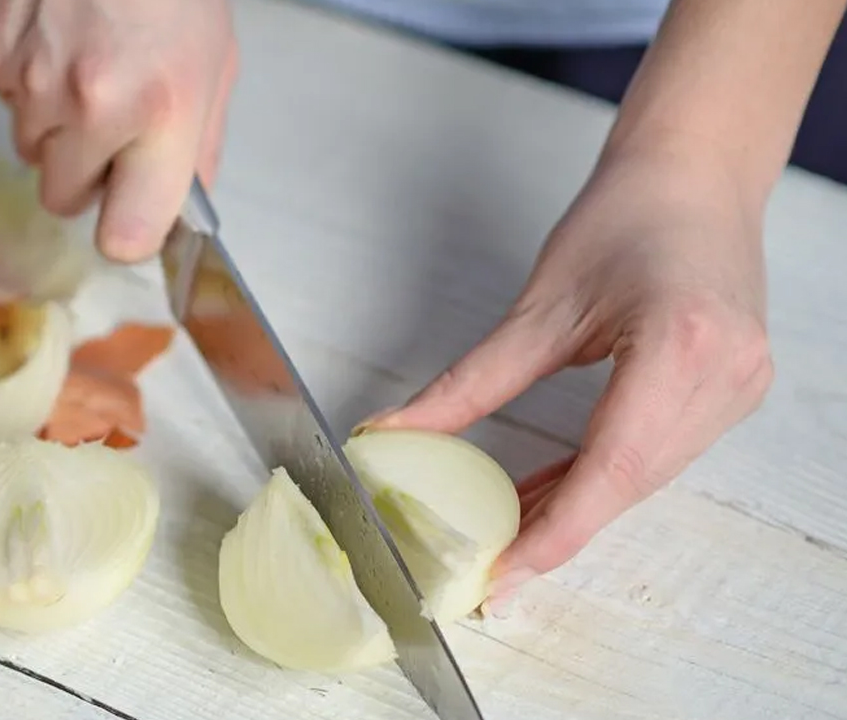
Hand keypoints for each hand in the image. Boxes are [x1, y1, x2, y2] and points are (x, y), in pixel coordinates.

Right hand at [0, 0, 237, 262]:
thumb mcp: (216, 71)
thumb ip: (198, 152)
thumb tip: (177, 212)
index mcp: (161, 114)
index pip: (125, 235)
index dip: (126, 231)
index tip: (131, 214)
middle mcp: (92, 105)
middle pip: (63, 199)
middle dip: (85, 175)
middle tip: (112, 130)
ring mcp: (34, 78)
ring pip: (30, 151)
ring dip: (55, 129)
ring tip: (87, 70)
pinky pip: (4, 101)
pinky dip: (27, 85)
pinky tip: (57, 44)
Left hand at [359, 140, 774, 607]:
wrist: (694, 174)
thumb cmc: (624, 216)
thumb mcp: (539, 305)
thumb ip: (470, 382)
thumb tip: (398, 431)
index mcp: (681, 345)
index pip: (612, 469)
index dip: (553, 534)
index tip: (500, 577)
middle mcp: (725, 375)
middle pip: (628, 482)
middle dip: (554, 528)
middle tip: (485, 562)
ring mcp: (739, 386)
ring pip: (643, 477)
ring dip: (575, 505)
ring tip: (505, 527)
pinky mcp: (731, 389)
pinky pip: (657, 454)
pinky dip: (601, 476)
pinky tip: (551, 492)